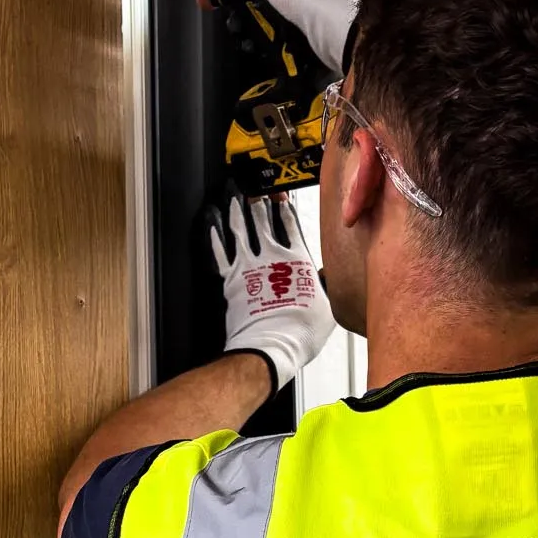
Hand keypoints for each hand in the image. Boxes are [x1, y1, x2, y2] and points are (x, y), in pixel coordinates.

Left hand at [209, 195, 335, 391]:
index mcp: (297, 260)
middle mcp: (271, 258)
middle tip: (255, 191)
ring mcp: (248, 267)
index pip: (290, 225)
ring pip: (240, 231)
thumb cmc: (301, 332)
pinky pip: (221, 254)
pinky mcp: (232, 281)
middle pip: (262, 221)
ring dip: (237, 212)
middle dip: (259, 203)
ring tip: (235, 198)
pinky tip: (212, 226)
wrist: (273, 346)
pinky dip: (216, 238)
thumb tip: (325, 278)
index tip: (280, 198)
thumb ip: (321, 286)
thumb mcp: (325, 307)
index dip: (284, 208)